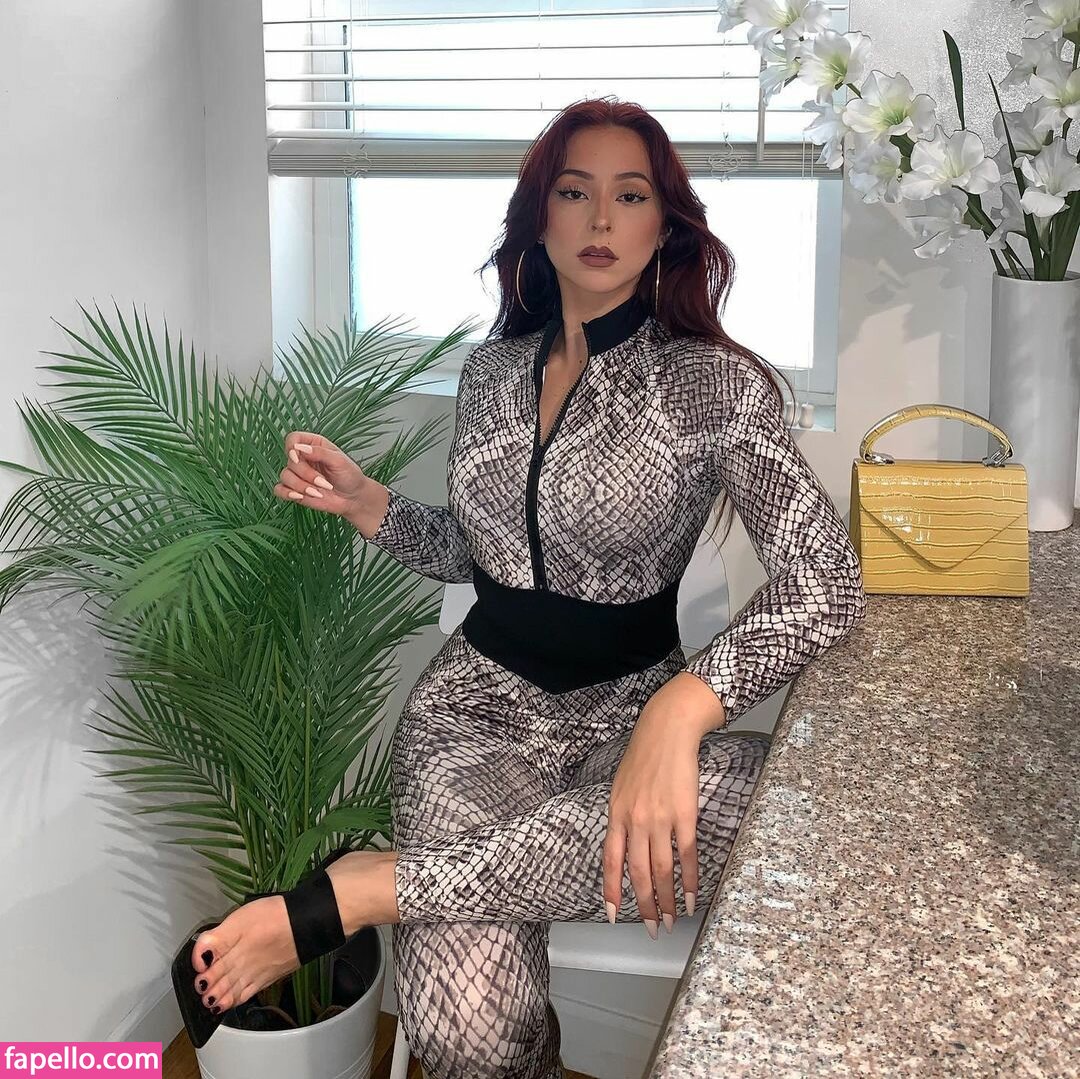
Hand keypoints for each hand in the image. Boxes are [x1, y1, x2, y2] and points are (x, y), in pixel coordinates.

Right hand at [273, 432, 368, 518]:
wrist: (353, 498)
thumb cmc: (349, 476)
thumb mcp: (340, 461)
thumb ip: (321, 453)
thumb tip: (300, 448)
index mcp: (314, 445)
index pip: (293, 438)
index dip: (292, 447)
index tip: (298, 457)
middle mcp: (303, 458)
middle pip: (290, 460)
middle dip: (306, 474)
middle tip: (323, 482)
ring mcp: (298, 474)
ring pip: (285, 476)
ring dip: (301, 486)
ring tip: (318, 492)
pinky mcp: (294, 489)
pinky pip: (279, 490)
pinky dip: (287, 493)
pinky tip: (300, 496)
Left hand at [602, 673, 724, 936]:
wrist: (666, 730)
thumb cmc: (644, 756)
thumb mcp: (621, 786)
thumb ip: (621, 817)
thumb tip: (623, 847)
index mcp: (616, 814)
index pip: (611, 861)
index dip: (611, 890)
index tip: (612, 915)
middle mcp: (635, 820)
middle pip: (638, 873)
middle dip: (644, 906)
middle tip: (652, 929)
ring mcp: (659, 819)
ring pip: (662, 870)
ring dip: (667, 900)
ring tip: (672, 920)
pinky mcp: (684, 815)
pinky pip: (686, 855)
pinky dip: (689, 880)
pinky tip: (691, 897)